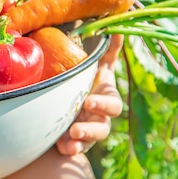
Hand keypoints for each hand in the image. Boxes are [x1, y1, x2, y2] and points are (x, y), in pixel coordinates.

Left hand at [56, 34, 123, 155]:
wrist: (68, 97)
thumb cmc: (84, 78)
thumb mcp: (92, 65)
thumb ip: (106, 50)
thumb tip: (116, 30)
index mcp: (104, 97)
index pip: (111, 104)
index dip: (102, 104)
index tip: (88, 101)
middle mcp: (99, 116)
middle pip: (103, 127)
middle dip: (91, 127)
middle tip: (76, 126)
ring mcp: (89, 129)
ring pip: (90, 140)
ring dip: (81, 140)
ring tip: (68, 139)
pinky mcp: (77, 141)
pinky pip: (77, 148)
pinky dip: (70, 148)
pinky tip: (61, 146)